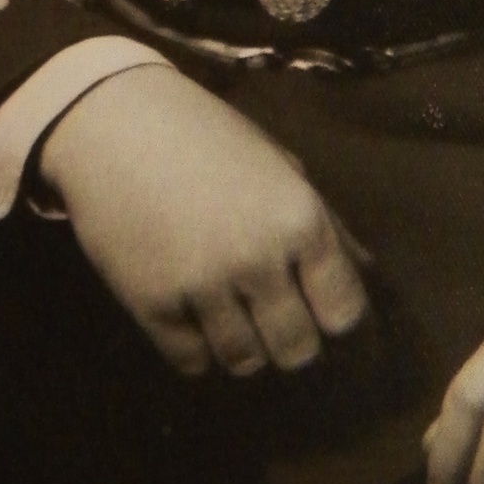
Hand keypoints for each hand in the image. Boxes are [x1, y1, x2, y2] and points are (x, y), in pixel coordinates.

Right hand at [39, 65, 370, 378]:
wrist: (116, 121)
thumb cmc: (207, 136)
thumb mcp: (279, 166)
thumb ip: (326, 224)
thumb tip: (368, 277)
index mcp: (300, 219)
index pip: (344, 314)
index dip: (339, 324)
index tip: (326, 321)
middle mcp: (258, 258)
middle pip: (297, 352)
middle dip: (291, 342)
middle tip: (274, 319)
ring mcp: (204, 285)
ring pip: (244, 362)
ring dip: (243, 345)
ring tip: (229, 309)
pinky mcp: (154, 305)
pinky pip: (193, 362)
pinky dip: (198, 348)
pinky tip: (193, 311)